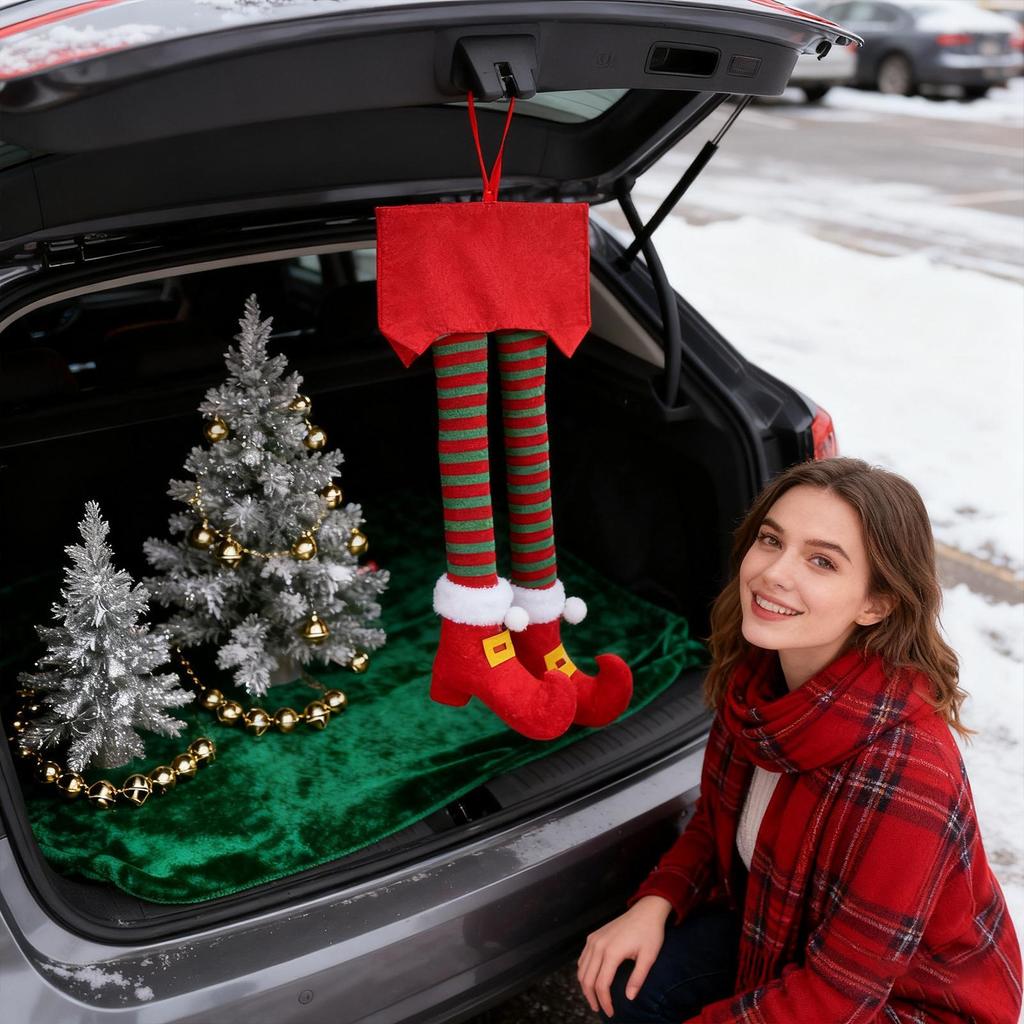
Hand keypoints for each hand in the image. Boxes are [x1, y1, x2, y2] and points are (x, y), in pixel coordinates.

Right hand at [577, 895, 672, 1017]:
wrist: (645, 911)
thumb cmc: (649, 934)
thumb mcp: (648, 957)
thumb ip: (638, 978)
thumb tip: (629, 998)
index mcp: (611, 952)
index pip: (602, 984)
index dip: (605, 1001)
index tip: (611, 1012)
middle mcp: (598, 945)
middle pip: (587, 979)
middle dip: (592, 998)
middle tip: (600, 1010)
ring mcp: (594, 939)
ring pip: (581, 969)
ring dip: (585, 986)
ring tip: (595, 998)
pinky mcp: (593, 936)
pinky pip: (582, 958)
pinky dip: (584, 972)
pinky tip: (591, 979)